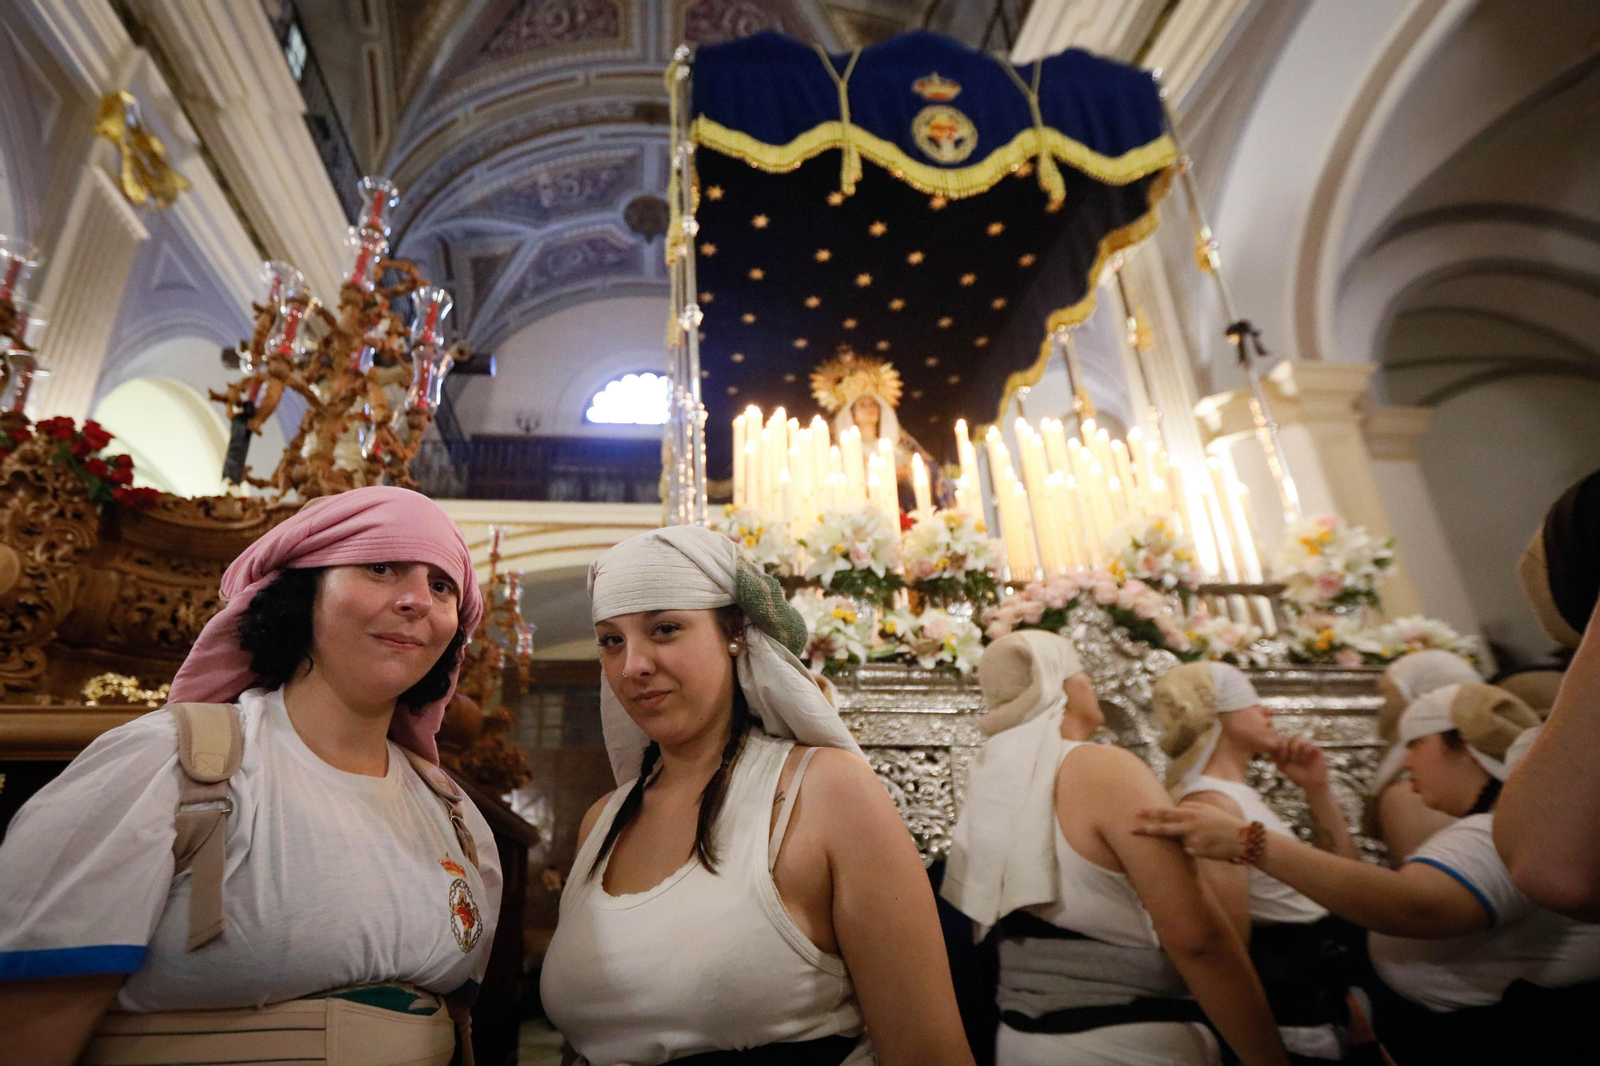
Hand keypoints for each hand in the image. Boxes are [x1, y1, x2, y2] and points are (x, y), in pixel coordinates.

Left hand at [1135, 804, 1249, 861]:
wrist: (1242, 838)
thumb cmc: (1223, 822)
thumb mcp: (1206, 810)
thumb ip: (1188, 809)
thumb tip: (1173, 809)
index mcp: (1191, 813)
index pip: (1166, 812)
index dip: (1151, 813)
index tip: (1136, 812)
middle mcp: (1190, 825)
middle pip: (1163, 828)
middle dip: (1146, 829)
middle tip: (1129, 830)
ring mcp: (1193, 840)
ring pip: (1179, 842)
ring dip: (1187, 841)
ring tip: (1205, 838)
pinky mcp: (1197, 852)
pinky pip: (1189, 851)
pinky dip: (1194, 849)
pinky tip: (1208, 847)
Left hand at [1272, 736, 1330, 792]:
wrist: (1311, 783)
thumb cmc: (1296, 775)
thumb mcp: (1283, 766)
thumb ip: (1276, 757)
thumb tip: (1269, 749)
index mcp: (1288, 748)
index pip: (1281, 740)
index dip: (1279, 746)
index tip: (1280, 757)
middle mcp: (1296, 745)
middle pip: (1288, 738)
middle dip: (1285, 747)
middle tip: (1286, 757)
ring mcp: (1306, 746)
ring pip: (1298, 738)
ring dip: (1294, 748)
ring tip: (1297, 759)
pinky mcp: (1315, 749)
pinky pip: (1309, 743)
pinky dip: (1305, 749)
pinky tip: (1304, 758)